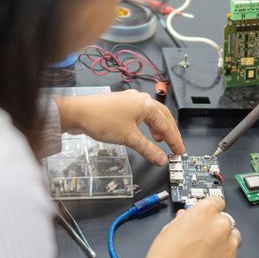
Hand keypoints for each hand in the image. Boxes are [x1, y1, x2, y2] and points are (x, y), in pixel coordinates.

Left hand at [54, 89, 183, 165]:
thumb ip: (148, 150)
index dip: (175, 140)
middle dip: (170, 133)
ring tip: (160, 140)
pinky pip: (140, 115)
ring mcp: (130, 100)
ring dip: (158, 128)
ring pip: (151, 115)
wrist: (78, 113)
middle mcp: (140, 99)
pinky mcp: (121, 105)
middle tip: (175, 147)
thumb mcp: (129, 138)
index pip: (167, 125)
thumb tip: (161, 158)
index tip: (180, 151)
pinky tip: (143, 132)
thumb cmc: (100, 119)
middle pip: (163, 117)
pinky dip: (146, 125)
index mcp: (146, 104)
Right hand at [141, 196, 240, 257]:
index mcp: (205, 211)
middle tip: (203, 236)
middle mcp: (220, 224)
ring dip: (224, 239)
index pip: (217, 200)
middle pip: (225, 218)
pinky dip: (224, 255)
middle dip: (216, 225)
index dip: (210, 208)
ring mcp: (229, 244)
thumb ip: (184, 219)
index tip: (208, 213)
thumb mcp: (169, 228)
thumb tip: (187, 218)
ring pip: (233, 235)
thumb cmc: (166, 256)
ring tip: (208, 249)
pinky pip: (232, 253)